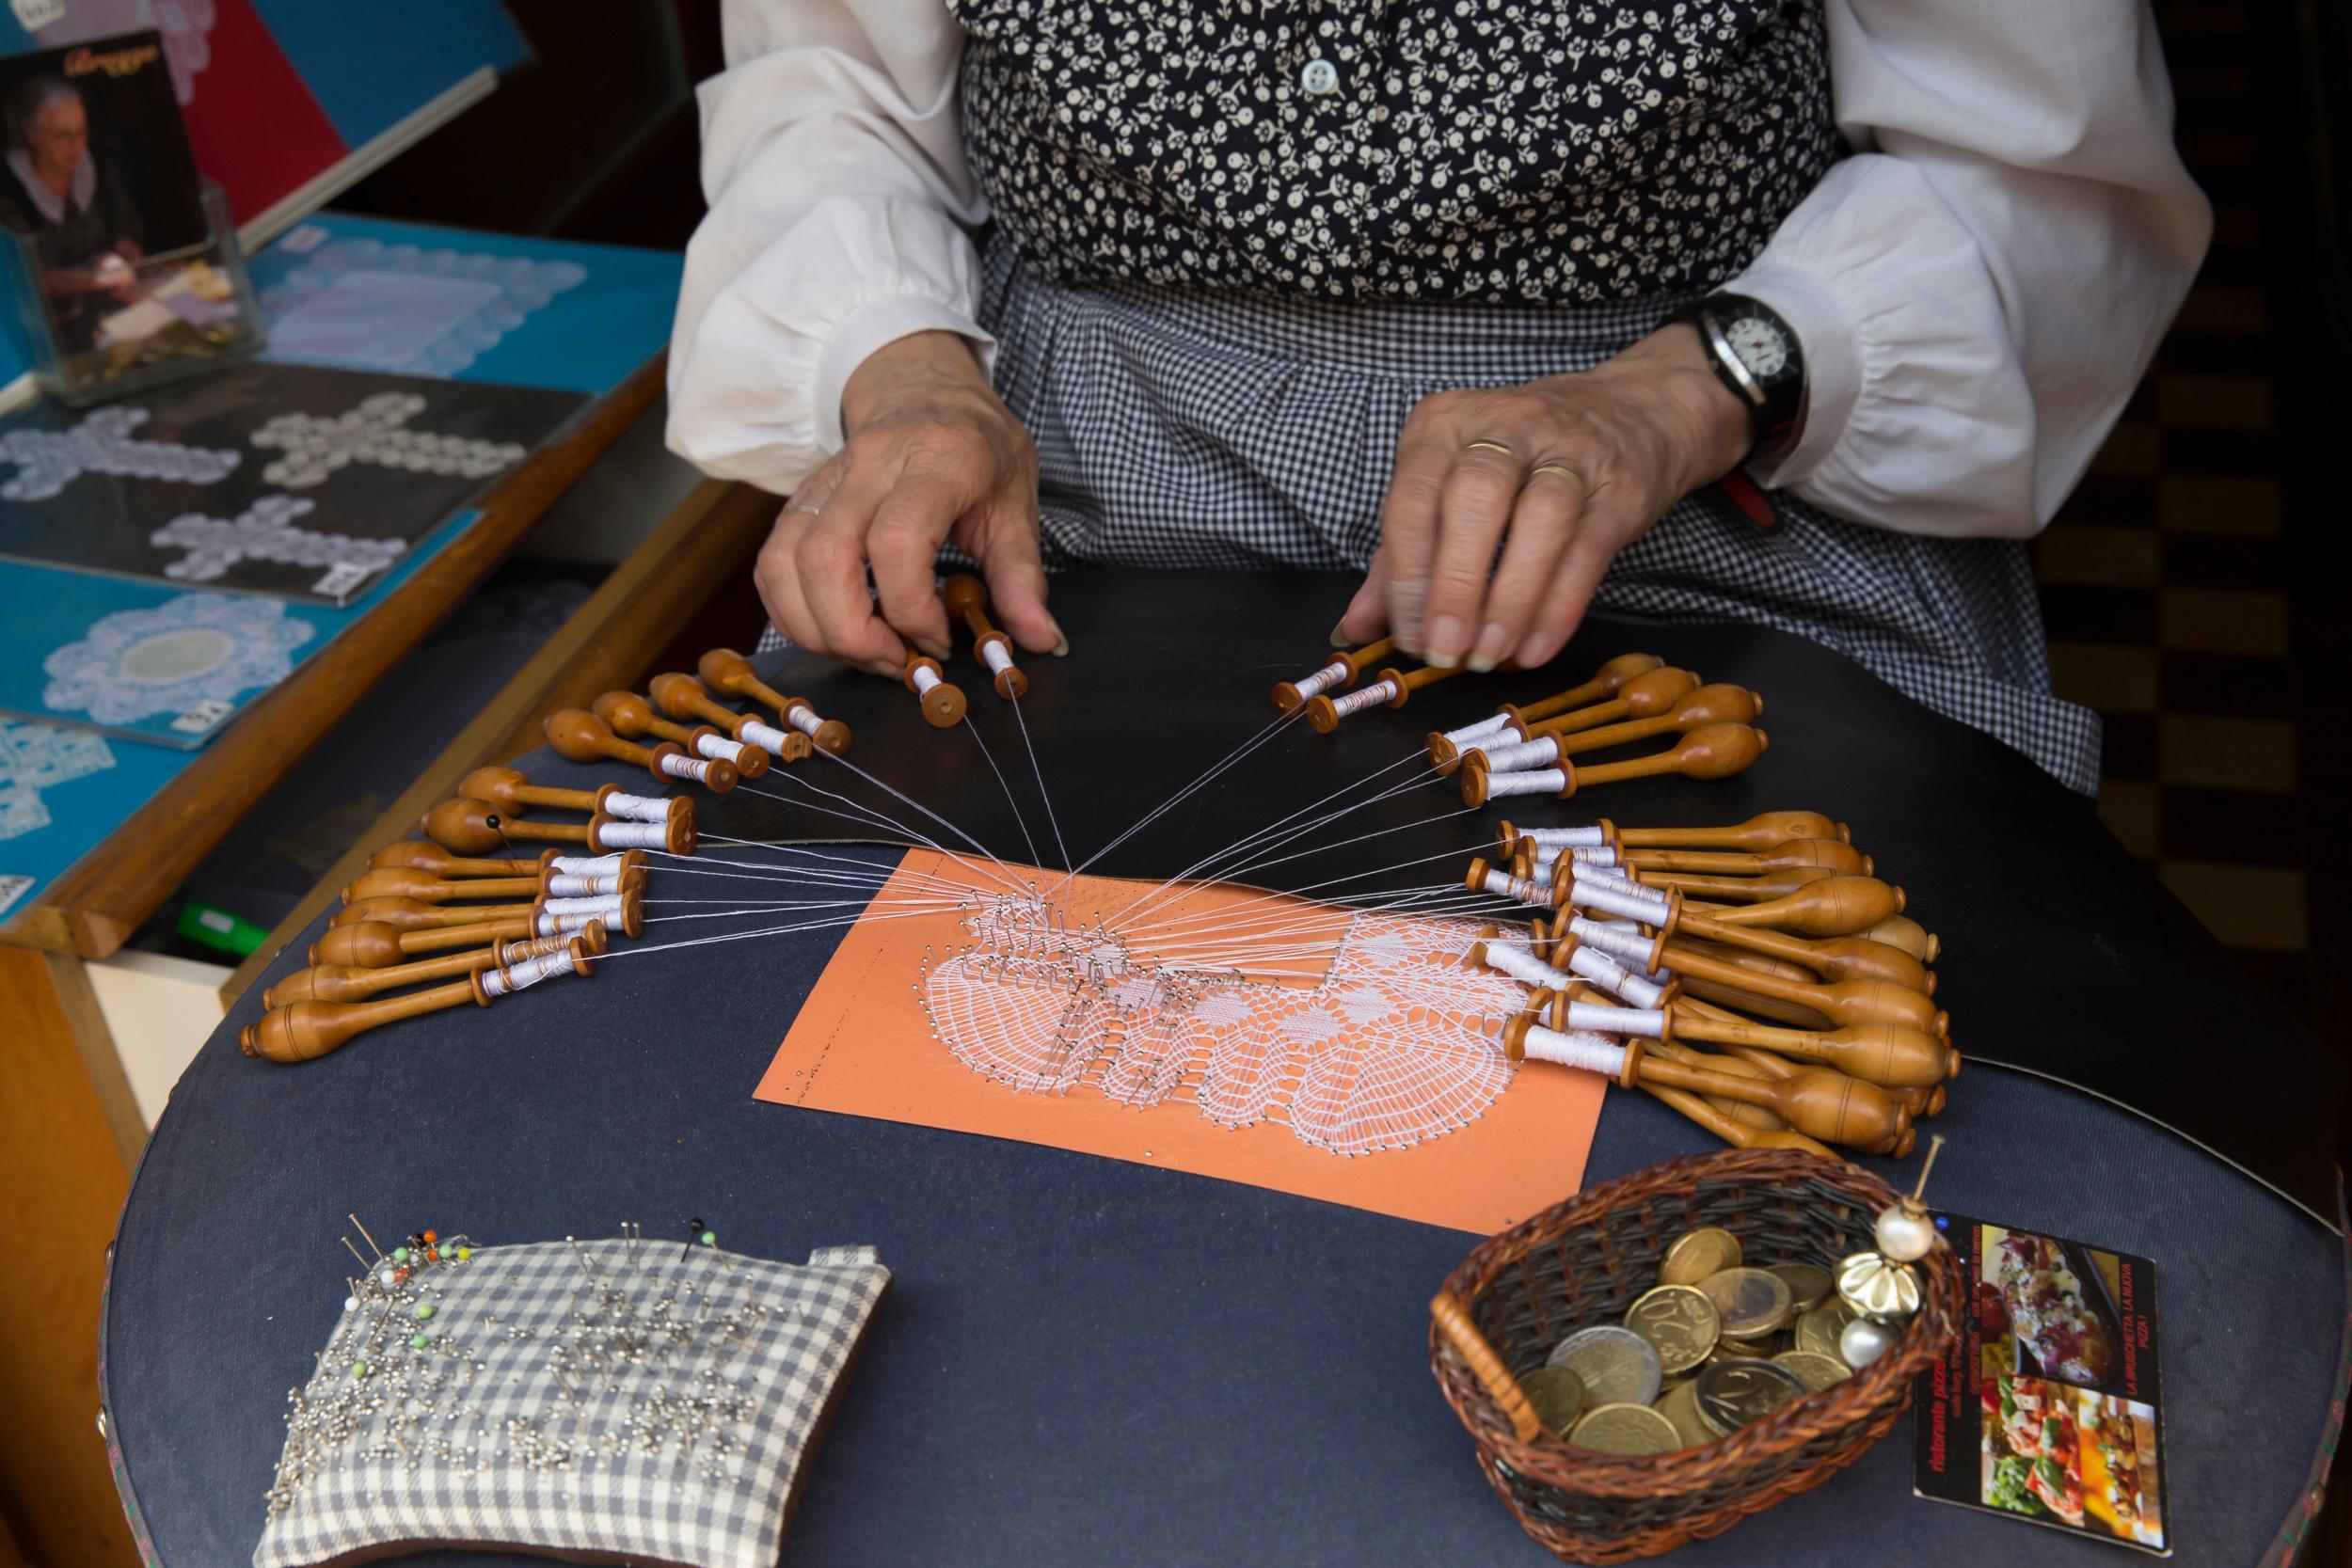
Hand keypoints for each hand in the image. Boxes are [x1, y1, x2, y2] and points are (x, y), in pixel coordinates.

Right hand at [757, 330, 1058, 676]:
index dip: (910, 608)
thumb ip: (1023, 577)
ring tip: (868, 652)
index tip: (939, 640)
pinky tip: (833, 630)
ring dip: (816, 629)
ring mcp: (825, 481)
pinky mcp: (798, 501)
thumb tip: (1041, 640)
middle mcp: (871, 464)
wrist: (924, 389)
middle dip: (853, 633)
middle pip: (826, 558)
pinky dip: (791, 613)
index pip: (897, 540)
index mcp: (937, 460)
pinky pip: (771, 565)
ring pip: (784, 564)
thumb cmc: (977, 448)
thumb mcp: (1018, 504)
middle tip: (897, 661)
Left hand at [1340, 323, 1752, 670]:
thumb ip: (1396, 558)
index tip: (1411, 637)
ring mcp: (1570, 449)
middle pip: (1476, 497)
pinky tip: (1533, 648)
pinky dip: (1558, 607)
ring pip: (1541, 518)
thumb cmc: (1513, 464)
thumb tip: (1355, 627)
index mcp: (1444, 424)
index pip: (1414, 498)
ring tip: (1491, 654)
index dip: (1407, 576)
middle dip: (1456, 582)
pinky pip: (1588, 549)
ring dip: (1511, 598)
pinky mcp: (1619, 486)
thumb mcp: (1445, 492)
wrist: (1625, 417)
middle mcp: (1505, 423)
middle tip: (1448, 648)